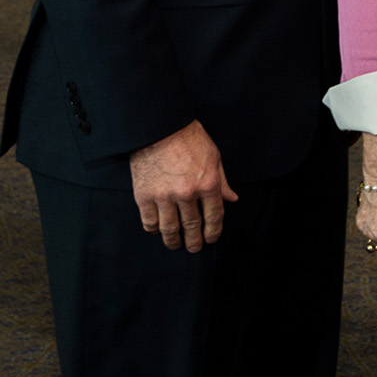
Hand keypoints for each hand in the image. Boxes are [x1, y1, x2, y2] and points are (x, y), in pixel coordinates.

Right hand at [129, 119, 237, 252]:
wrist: (159, 128)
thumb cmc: (189, 139)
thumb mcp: (214, 157)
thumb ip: (222, 181)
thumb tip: (231, 199)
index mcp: (208, 183)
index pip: (214, 216)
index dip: (213, 231)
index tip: (211, 239)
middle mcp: (187, 193)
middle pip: (192, 226)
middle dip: (195, 241)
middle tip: (194, 248)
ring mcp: (164, 196)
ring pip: (170, 228)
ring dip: (174, 240)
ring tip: (175, 245)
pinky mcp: (144, 196)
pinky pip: (149, 221)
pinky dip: (154, 229)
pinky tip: (158, 231)